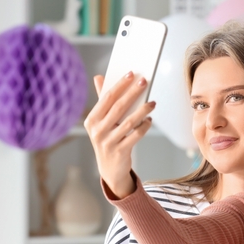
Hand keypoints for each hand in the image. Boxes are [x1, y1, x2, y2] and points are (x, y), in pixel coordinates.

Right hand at [84, 73, 155, 198]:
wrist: (109, 169)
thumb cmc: (107, 139)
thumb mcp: (101, 122)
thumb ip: (102, 100)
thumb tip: (99, 77)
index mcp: (91, 120)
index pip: (106, 98)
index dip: (119, 85)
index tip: (131, 74)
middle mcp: (97, 131)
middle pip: (118, 107)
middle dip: (132, 92)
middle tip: (144, 81)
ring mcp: (108, 142)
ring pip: (128, 122)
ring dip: (142, 110)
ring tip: (152, 103)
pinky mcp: (120, 152)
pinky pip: (135, 136)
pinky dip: (144, 126)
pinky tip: (149, 120)